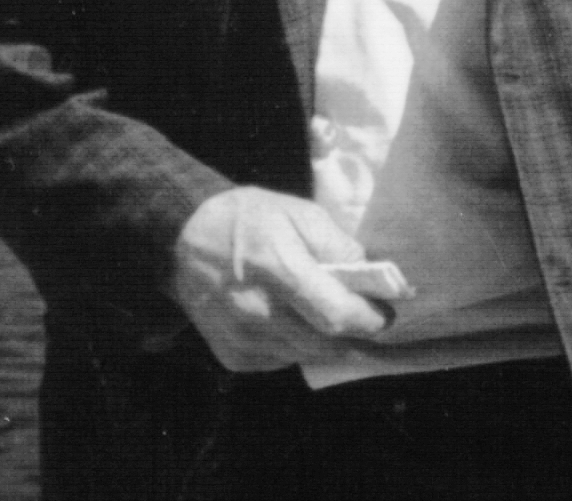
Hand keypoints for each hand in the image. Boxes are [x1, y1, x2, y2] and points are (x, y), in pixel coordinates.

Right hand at [170, 186, 410, 371]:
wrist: (184, 240)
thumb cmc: (248, 218)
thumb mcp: (298, 211)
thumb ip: (337, 245)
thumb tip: (370, 276)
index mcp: (275, 268)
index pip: (334, 314)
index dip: (368, 319)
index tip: (387, 313)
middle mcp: (256, 313)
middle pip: (324, 343)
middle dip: (353, 333)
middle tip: (366, 316)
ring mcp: (242, 340)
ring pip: (305, 355)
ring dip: (325, 340)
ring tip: (328, 313)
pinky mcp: (233, 357)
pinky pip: (281, 360)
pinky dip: (296, 345)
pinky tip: (291, 319)